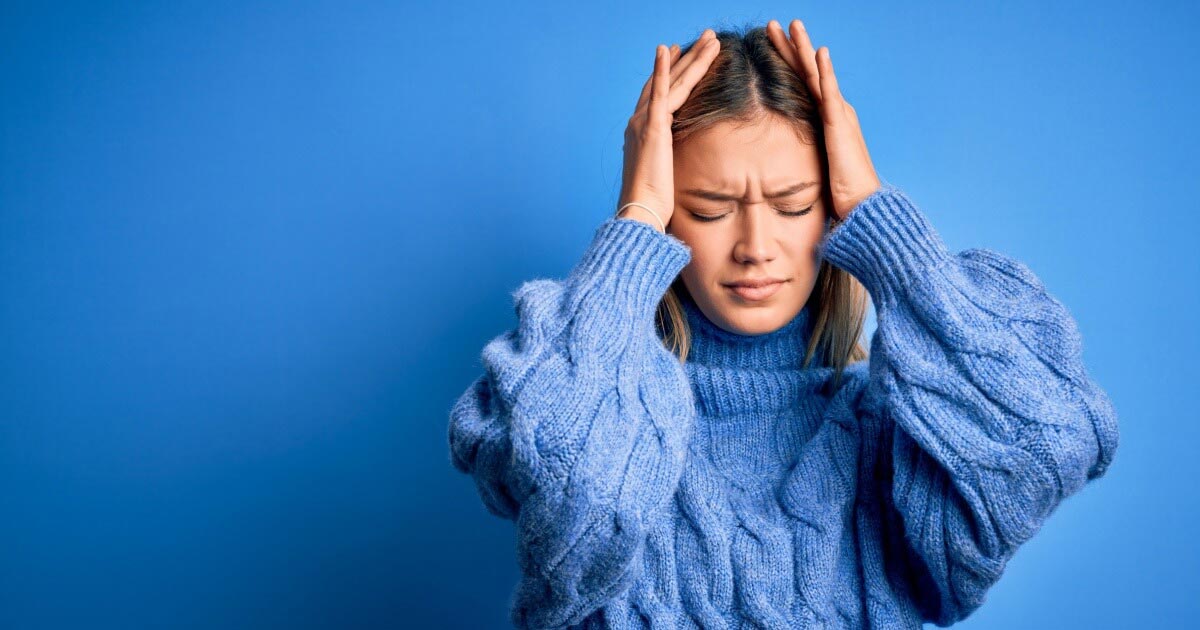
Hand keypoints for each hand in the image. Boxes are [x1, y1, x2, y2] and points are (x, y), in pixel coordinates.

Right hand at [617, 29, 721, 231]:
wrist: (641, 213)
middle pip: (667, 82)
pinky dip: (663, 69)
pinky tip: (667, 48)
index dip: (671, 73)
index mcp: (643, 134)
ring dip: (691, 58)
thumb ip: (670, 165)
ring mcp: (644, 123)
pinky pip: (660, 92)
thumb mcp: (665, 178)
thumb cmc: (653, 205)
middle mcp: (639, 123)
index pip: (660, 96)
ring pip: (672, 82)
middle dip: (687, 59)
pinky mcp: (651, 128)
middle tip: (704, 39)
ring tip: (709, 38)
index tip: (680, 56)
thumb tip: (679, 171)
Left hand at [766, 19, 880, 220]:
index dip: (787, 62)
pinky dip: (825, 72)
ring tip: (792, 25)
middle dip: (791, 46)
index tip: (770, 44)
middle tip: (774, 24)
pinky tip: (819, 53)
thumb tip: (774, 160)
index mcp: (826, 119)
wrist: (862, 206)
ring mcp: (839, 115)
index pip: (802, 83)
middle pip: (807, 71)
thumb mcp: (813, 166)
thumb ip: (800, 155)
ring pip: (817, 74)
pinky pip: (830, 94)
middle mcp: (834, 111)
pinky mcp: (840, 126)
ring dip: (805, 48)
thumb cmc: (839, 193)